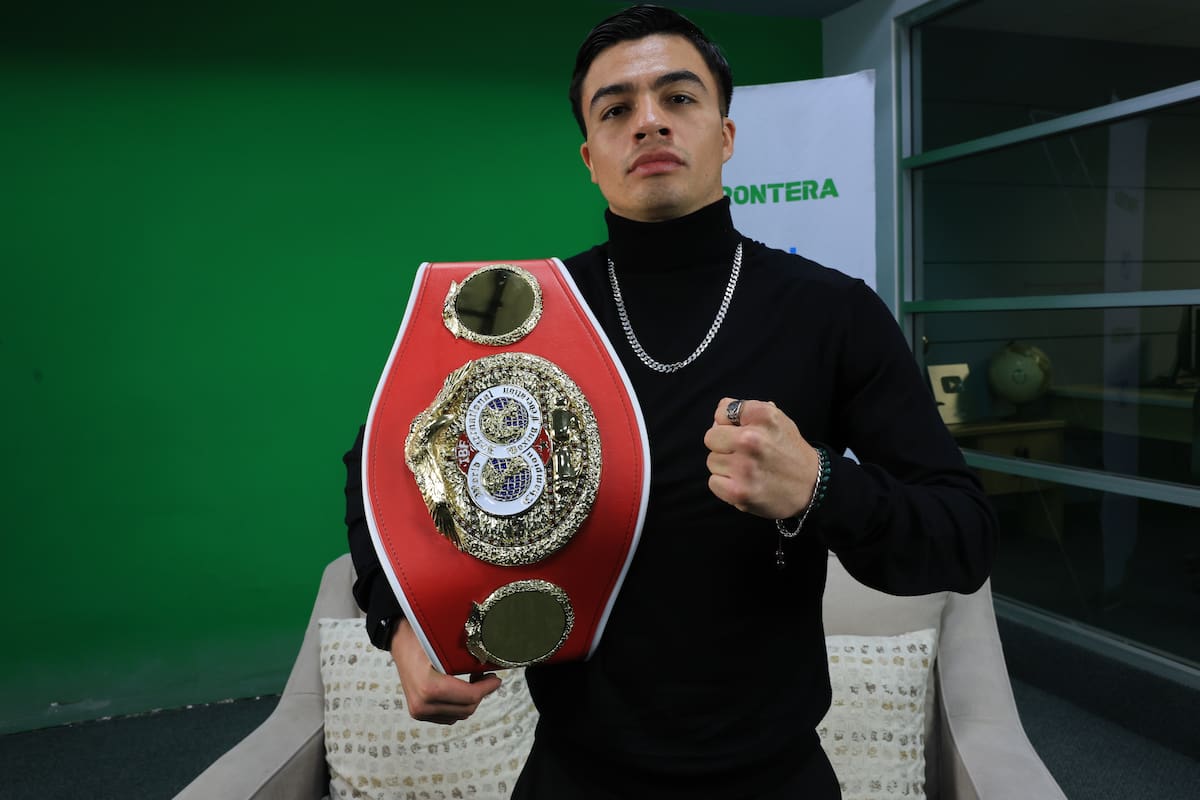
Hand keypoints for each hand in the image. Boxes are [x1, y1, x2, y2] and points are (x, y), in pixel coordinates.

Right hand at [390, 619, 500, 724]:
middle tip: (488, 677)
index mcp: (429, 688)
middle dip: (481, 694)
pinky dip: (458, 705)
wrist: (398, 640)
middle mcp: (422, 705)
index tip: (496, 679)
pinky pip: (448, 716)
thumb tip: (491, 661)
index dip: (487, 688)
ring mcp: (419, 711)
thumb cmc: (421, 636)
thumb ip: (466, 658)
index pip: (470, 696)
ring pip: (459, 715)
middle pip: (466, 708)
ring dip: (470, 700)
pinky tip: (461, 689)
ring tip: (474, 681)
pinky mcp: (418, 712)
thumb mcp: (444, 644)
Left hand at [703, 397, 818, 519]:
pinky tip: (744, 483)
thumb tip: (718, 418)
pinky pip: (713, 482)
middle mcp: (751, 439)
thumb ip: (746, 411)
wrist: (812, 486)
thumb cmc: (789, 451)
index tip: (743, 432)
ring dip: (725, 466)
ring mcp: (744, 467)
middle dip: (723, 445)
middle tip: (743, 454)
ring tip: (747, 469)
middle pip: (711, 438)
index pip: (722, 411)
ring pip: (712, 461)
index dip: (730, 423)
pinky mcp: (738, 492)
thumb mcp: (776, 419)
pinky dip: (725, 485)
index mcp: (762, 415)